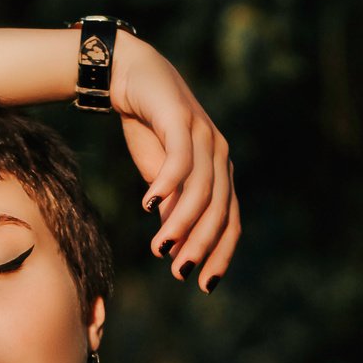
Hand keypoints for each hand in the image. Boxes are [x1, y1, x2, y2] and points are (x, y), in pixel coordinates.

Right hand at [110, 35, 239, 290]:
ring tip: (159, 247)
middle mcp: (219, 155)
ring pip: (200, 189)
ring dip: (180, 222)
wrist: (132, 78)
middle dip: (201, 245)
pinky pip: (179, 159)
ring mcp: (202, 135)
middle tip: (180, 273)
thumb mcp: (160, 178)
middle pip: (219, 209)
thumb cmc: (149, 131)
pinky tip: (147, 204)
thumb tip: (174, 251)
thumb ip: (171, 209)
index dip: (220, 254)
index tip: (205, 285)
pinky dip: (166, 184)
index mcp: (219, 173)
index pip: (230, 221)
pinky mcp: (180, 118)